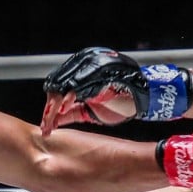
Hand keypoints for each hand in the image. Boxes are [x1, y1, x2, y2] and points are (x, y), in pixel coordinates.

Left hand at [41, 47, 192, 135]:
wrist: (146, 98)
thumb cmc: (121, 102)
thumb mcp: (91, 110)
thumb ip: (73, 112)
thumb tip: (54, 121)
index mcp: (81, 70)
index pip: (58, 85)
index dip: (50, 106)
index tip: (46, 123)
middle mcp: (84, 63)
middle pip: (57, 85)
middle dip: (49, 109)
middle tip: (46, 127)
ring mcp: (91, 65)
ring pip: (63, 85)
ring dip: (54, 106)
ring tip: (50, 123)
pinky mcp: (98, 71)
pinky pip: (78, 84)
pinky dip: (68, 98)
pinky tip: (63, 110)